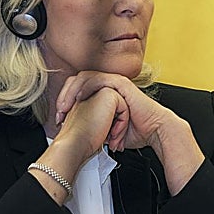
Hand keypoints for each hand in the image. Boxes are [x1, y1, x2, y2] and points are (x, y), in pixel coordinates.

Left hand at [56, 71, 203, 193]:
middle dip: (63, 97)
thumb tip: (78, 136)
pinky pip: (97, 79)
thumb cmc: (136, 132)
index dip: (64, 103)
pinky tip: (79, 98)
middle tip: (59, 113)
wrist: (154, 131)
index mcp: (104, 95)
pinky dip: (85, 87)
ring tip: (65, 106)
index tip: (59, 119)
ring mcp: (114, 83)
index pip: (77, 91)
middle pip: (76, 82)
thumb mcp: (106, 130)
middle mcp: (108, 87)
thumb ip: (94, 127)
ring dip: (71, 92)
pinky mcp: (121, 83)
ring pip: (84, 77)